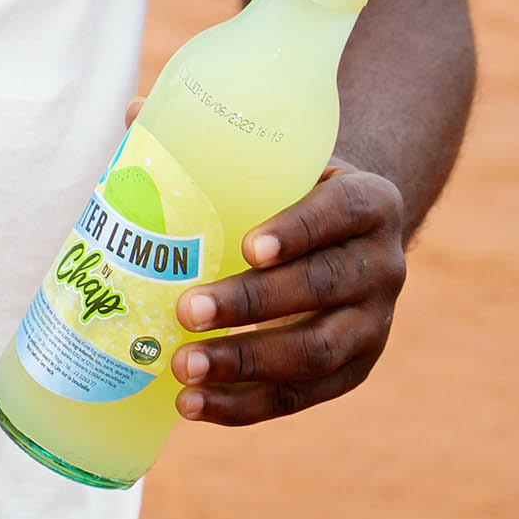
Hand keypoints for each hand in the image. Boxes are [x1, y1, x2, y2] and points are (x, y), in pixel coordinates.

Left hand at [169, 159, 406, 424]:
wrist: (351, 232)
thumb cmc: (295, 185)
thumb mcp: (278, 157)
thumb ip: (212, 138)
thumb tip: (135, 112)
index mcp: (369, 200)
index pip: (338, 212)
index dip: (296, 230)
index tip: (246, 245)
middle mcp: (384, 263)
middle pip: (321, 287)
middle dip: (251, 305)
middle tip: (185, 310)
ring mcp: (375, 323)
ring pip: (315, 351)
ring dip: (245, 363)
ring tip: (182, 367)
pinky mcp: (355, 370)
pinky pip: (302, 396)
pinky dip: (247, 406)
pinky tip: (195, 406)